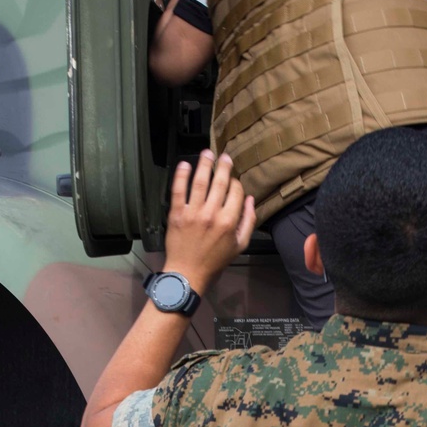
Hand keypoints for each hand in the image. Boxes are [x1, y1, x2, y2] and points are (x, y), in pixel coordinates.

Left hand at [163, 150, 255, 294]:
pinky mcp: (177, 214)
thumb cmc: (216, 261)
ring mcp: (193, 213)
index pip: (235, 192)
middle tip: (224, 157)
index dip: (236, 183)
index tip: (234, 181)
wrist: (188, 273)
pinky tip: (184, 165)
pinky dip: (181, 176)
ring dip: (204, 165)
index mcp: (229, 221)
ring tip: (207, 153)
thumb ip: (248, 221)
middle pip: (219, 183)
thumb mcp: (240, 245)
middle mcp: (212, 214)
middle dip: (223, 167)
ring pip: (200, 182)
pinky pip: (178, 191)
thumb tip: (249, 199)